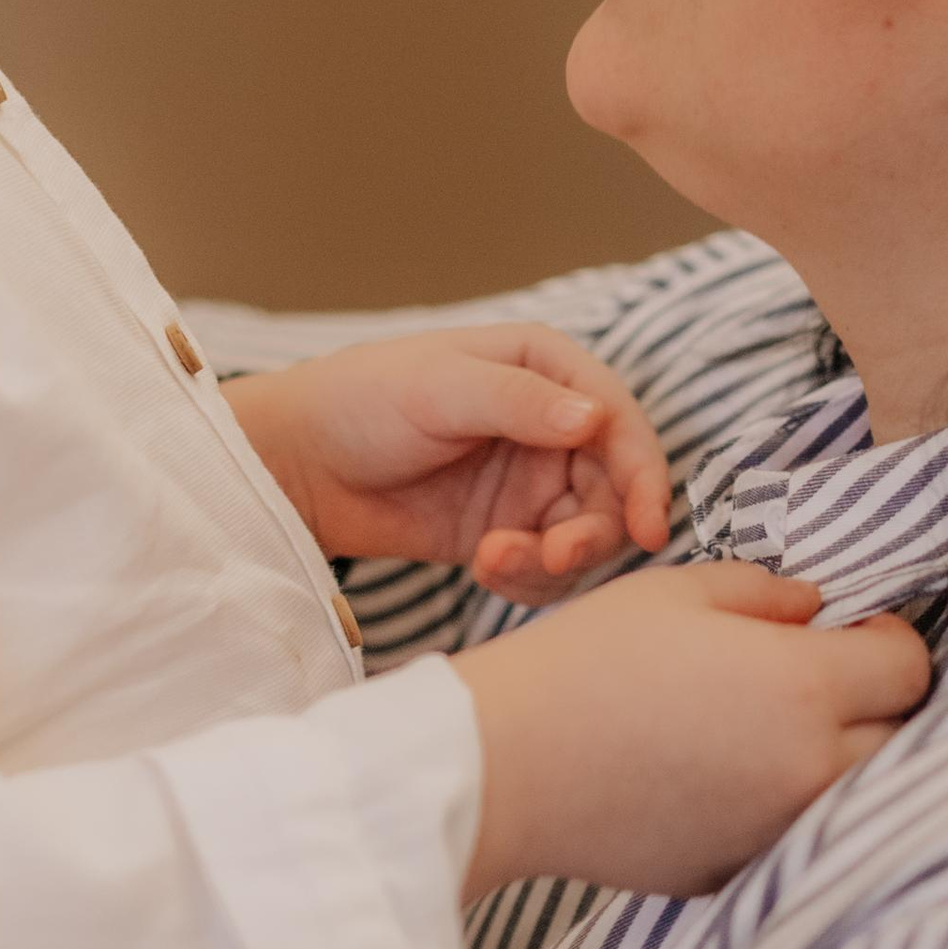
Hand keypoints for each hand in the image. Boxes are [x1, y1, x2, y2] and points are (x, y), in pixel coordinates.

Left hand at [229, 327, 671, 594]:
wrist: (299, 464)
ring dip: (554, 560)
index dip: (643, 473)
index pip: (619, 421)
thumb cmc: (363, 398)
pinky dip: (527, 579)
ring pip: (583, 535)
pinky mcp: (503, 532)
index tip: (648, 527)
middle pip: (613, 489)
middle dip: (595, 531)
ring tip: (495, 562)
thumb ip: (519, 402)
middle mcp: (548, 426)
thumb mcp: (440, 386)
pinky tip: (484, 568)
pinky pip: (544, 567)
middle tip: (556, 556)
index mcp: (545, 369)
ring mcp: (527, 483)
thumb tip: (594, 419)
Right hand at [453, 561, 930, 899]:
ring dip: (839, 756)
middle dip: (877, 699)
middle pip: (902, 738)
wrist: (506, 766)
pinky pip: (792, 834)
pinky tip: (725, 772)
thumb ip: (769, 593)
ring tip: (773, 723)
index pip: (909, 668)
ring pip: (854, 794)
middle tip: (820, 672)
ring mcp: (774, 834)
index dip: (888, 637)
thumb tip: (816, 609)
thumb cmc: (587, 660)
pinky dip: (783, 804)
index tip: (851, 627)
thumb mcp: (681, 592)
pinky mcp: (735, 873)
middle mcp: (807, 771)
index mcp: (804, 689)